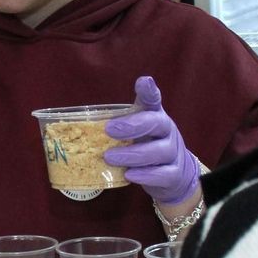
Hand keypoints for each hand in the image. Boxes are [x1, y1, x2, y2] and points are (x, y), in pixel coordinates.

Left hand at [103, 76, 200, 206]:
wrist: (174, 175)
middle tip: (109, 129)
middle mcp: (167, 131)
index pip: (154, 100)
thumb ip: (117, 124)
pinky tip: (129, 175)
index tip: (143, 82)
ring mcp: (173, 153)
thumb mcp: (135, 132)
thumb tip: (82, 123)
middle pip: (157, 122)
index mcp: (155, 116)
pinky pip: (163, 174)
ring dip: (133, 154)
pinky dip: (146, 175)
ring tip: (110, 157)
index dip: (149, 91)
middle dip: (133, 125)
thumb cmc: (146, 147)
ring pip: (159, 151)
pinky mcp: (175, 174)